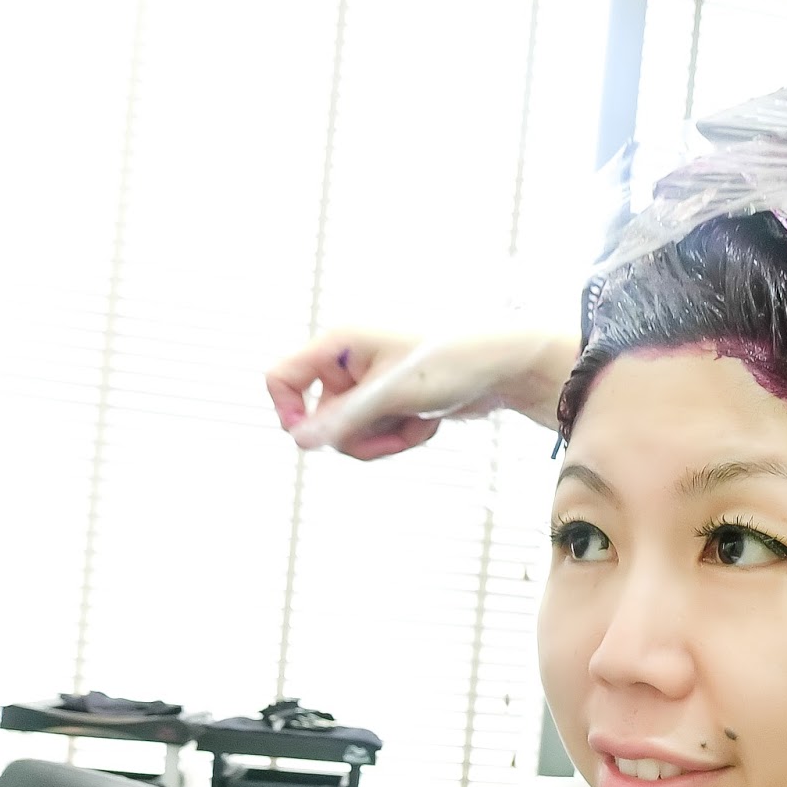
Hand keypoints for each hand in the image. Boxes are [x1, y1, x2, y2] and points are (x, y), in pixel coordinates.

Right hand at [264, 328, 578, 461]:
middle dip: (359, 436)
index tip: (312, 438)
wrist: (505, 368)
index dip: (287, 411)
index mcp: (338, 344)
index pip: (281, 376)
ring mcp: (370, 384)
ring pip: (352, 434)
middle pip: (321, 419)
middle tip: (396, 434)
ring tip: (420, 422)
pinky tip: (430, 419)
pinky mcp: (391, 402)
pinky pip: (378, 435)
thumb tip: (299, 442)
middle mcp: (348, 362)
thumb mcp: (392, 395)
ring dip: (385, 438)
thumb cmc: (450, 364)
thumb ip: (344, 419)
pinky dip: (402, 435)